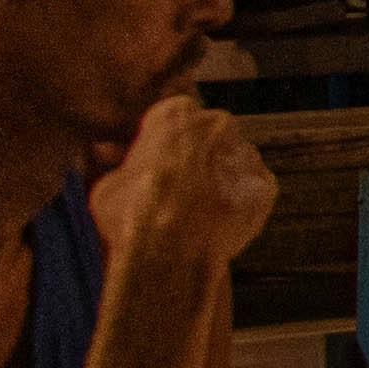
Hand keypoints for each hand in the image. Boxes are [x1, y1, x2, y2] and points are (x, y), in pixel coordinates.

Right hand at [87, 95, 278, 279]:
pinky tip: (218, 224)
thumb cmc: (132, 216)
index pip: (173, 121)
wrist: (170, 253)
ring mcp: (245, 154)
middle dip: (197, 161)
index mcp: (175, 114)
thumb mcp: (107, 185)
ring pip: (232, 163)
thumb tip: (103, 153)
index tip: (157, 169)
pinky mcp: (265, 186)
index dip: (163, 149)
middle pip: (208, 139)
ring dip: (220, 182)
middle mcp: (217, 125)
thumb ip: (116, 164)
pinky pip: (251, 191)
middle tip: (178, 194)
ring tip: (198, 215)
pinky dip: (238, 204)